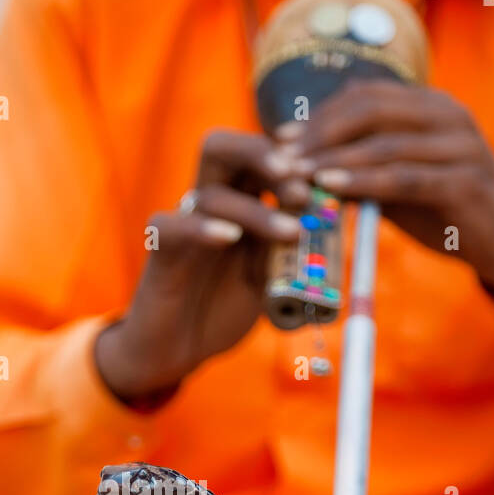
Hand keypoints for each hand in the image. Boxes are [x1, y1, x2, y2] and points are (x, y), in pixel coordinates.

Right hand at [95, 130, 310, 403]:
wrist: (179, 347)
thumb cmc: (224, 307)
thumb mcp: (272, 276)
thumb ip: (294, 249)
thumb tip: (333, 226)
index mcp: (237, 200)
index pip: (257, 156)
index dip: (287, 154)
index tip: (321, 170)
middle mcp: (207, 203)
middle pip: (223, 147)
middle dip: (264, 156)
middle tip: (301, 183)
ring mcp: (182, 222)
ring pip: (211, 195)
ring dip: (256, 211)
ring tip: (291, 233)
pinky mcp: (160, 248)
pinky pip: (174, 226)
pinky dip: (203, 229)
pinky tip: (230, 238)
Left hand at [281, 79, 493, 306]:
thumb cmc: (448, 213)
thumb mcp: (400, 185)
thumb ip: (363, 169)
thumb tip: (301, 166)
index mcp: (431, 106)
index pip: (365, 95)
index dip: (318, 115)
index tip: (279, 140)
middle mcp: (448, 115)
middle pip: (370, 108)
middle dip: (319, 132)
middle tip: (281, 158)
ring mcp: (460, 144)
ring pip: (384, 141)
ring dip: (334, 158)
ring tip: (296, 175)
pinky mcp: (465, 180)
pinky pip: (404, 176)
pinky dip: (363, 181)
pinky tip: (331, 188)